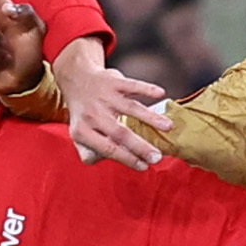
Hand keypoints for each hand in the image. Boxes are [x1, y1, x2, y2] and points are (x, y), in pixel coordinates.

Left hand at [53, 40, 171, 170]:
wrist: (76, 79)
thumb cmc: (84, 114)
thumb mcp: (79, 136)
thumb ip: (90, 153)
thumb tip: (112, 160)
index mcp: (83, 131)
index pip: (108, 149)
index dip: (127, 159)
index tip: (144, 166)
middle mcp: (93, 114)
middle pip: (121, 133)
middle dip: (141, 147)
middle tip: (157, 157)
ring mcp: (104, 96)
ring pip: (130, 108)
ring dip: (151, 117)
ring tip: (168, 127)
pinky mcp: (113, 81)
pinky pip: (132, 85)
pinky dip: (147, 89)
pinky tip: (160, 94)